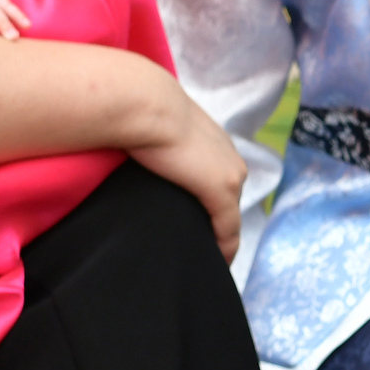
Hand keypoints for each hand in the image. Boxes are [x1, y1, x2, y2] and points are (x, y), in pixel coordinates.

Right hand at [124, 69, 245, 260]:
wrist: (146, 105)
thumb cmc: (142, 112)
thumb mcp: (156, 128)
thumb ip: (158, 143)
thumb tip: (138, 155)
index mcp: (217, 145)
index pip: (219, 182)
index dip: (212, 207)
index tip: (200, 226)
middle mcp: (231, 160)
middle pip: (229, 204)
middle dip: (217, 228)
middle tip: (200, 251)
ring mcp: (230, 176)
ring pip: (230, 219)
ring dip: (220, 240)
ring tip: (206, 260)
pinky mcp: (221, 191)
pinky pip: (228, 230)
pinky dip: (224, 249)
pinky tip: (216, 264)